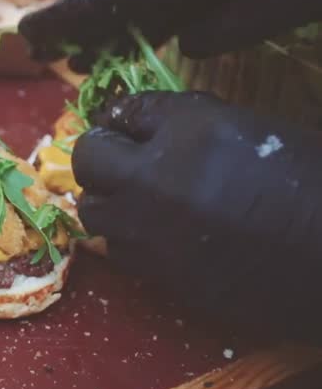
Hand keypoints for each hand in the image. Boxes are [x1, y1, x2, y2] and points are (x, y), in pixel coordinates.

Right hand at [18, 0, 321, 71]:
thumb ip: (67, 16)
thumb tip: (22, 33)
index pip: (73, 12)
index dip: (54, 32)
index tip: (34, 55)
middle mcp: (132, 2)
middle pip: (96, 27)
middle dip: (73, 45)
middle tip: (51, 66)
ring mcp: (160, 18)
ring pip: (121, 42)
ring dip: (102, 58)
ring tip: (84, 73)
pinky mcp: (188, 35)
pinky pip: (153, 53)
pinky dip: (134, 66)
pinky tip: (124, 78)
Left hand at [72, 92, 321, 341]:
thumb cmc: (311, 183)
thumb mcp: (251, 129)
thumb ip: (186, 120)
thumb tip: (135, 117)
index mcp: (187, 133)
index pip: (124, 113)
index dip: (123, 120)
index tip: (128, 127)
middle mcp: (153, 181)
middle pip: (89, 162)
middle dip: (104, 158)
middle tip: (128, 162)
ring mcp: (149, 233)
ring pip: (94, 212)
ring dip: (111, 201)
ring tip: (143, 201)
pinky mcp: (157, 275)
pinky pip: (119, 251)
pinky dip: (130, 239)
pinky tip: (162, 235)